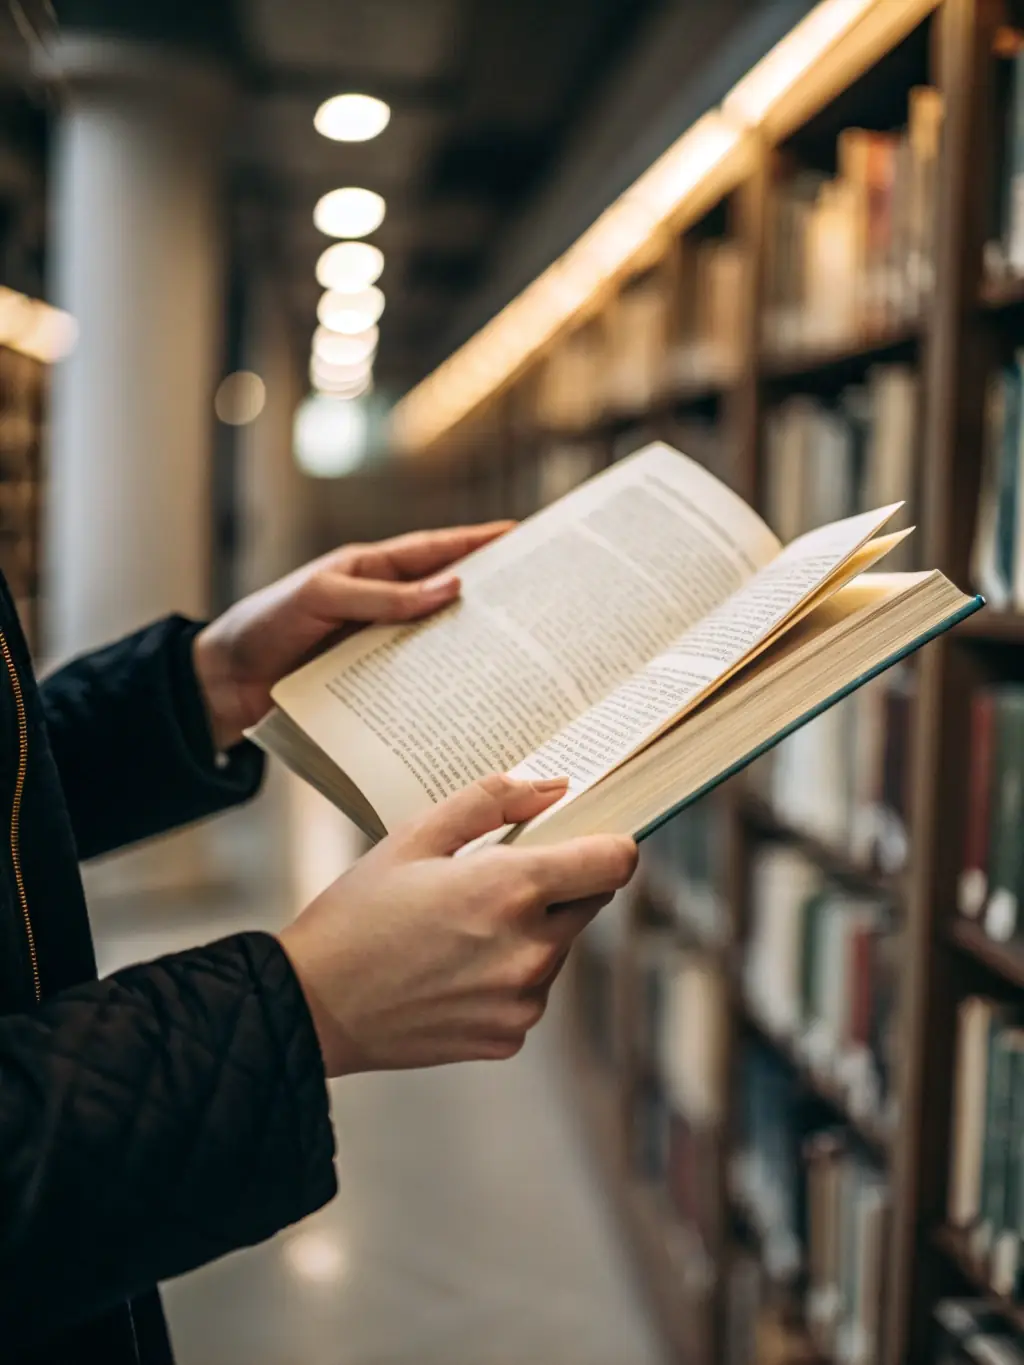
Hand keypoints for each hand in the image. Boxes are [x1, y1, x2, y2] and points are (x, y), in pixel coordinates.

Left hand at [193, 522, 512, 749]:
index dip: (474, 542)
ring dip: (470, 648)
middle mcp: (380, 606)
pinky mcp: (370, 687)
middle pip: (444, 596)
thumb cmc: (265, 625)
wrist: (223, 685)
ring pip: (435, 643)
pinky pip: (414, 684)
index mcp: (369, 571)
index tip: (518, 534)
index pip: (432, 551)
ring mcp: (377, 647)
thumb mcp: (320, 599)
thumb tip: (449, 590)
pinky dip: (440, 690)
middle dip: (487, 596)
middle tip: (535, 598)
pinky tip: (469, 701)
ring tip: (517, 654)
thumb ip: (382, 596)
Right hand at [277, 775, 637, 1075]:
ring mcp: (523, 1000)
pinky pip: (531, 992)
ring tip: (459, 929)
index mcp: (512, 889)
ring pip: (559, 948)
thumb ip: (493, 801)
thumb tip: (553, 787)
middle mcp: (531, 949)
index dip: (610, 845)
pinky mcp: (509, 1036)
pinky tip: (453, 969)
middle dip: (558, 885)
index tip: (590, 839)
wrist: (312, 1005)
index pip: (614, 862)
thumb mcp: (415, 836)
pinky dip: (507, 976)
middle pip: (590, 901)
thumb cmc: (357, 914)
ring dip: (531, 931)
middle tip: (496, 880)